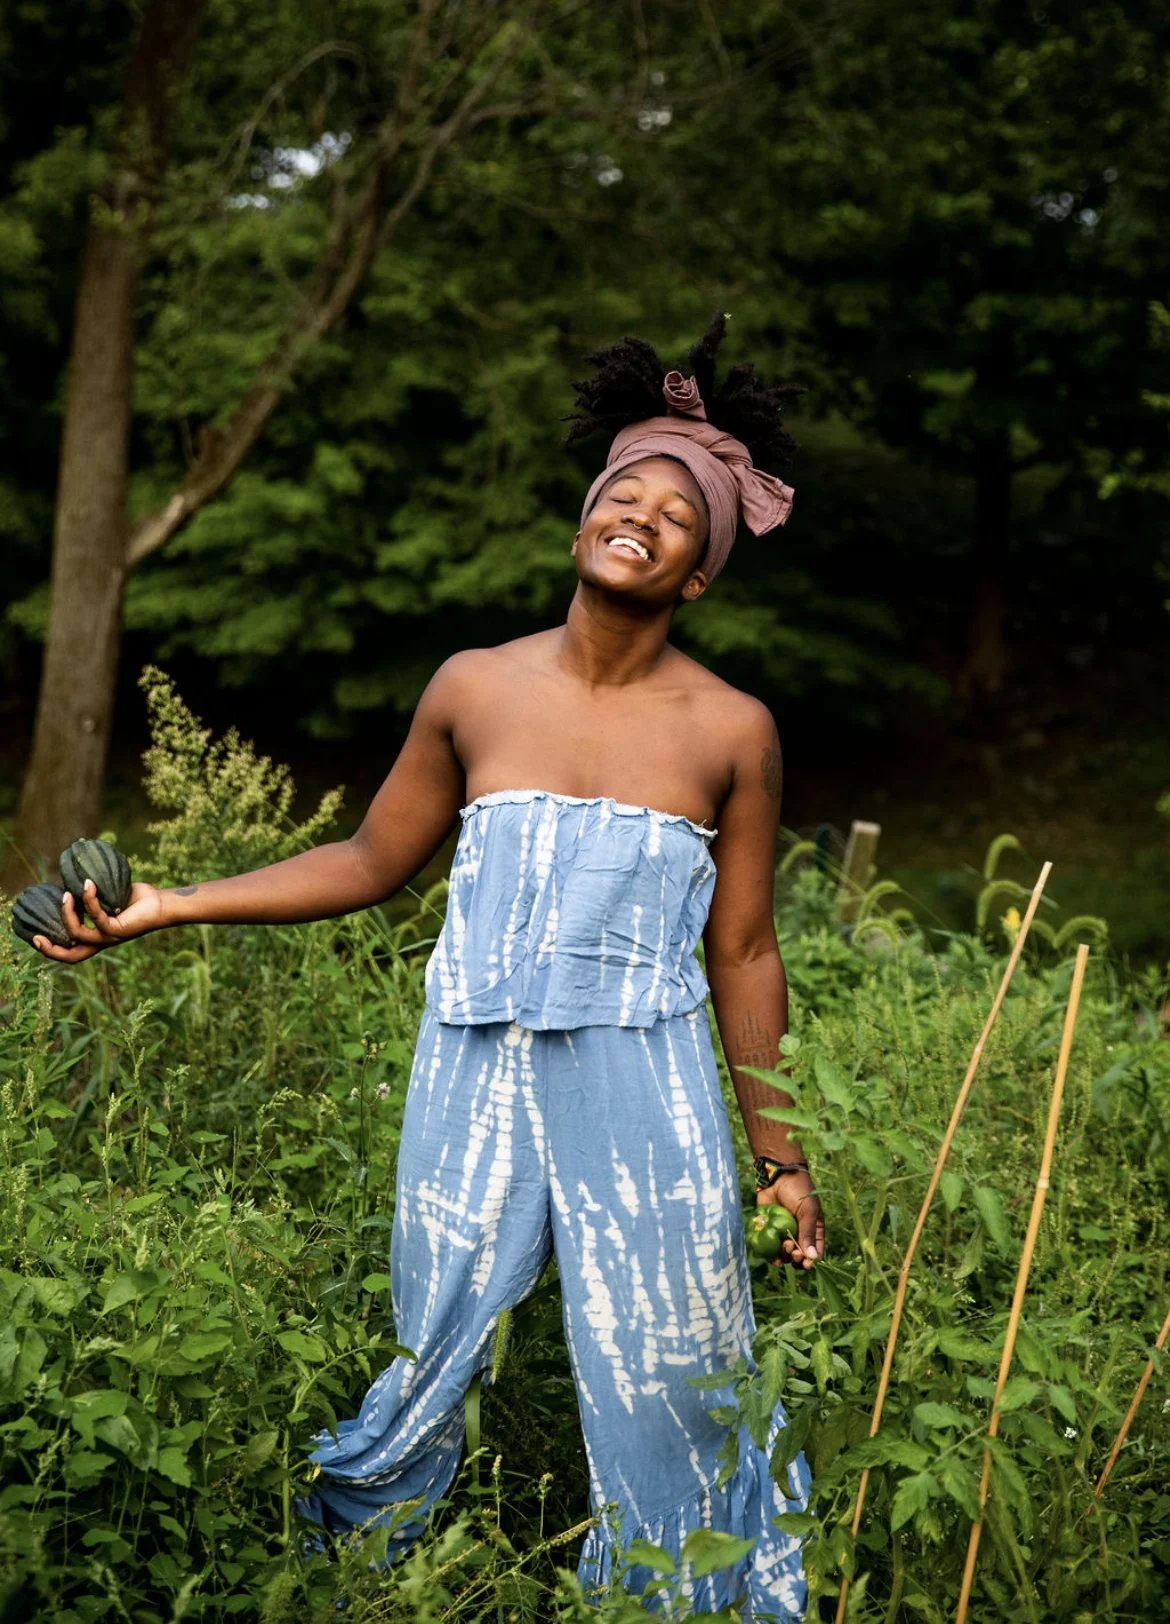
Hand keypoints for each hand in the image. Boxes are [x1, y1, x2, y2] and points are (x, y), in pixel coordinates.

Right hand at [32, 880, 166, 963]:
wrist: (163, 903)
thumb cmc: (139, 899)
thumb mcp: (110, 897)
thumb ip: (92, 896)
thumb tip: (75, 881)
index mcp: (98, 937)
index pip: (71, 950)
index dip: (52, 949)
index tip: (35, 937)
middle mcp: (102, 941)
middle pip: (72, 956)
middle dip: (51, 950)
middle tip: (36, 936)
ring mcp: (110, 937)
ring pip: (78, 934)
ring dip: (68, 913)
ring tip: (67, 893)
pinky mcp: (119, 929)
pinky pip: (97, 917)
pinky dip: (90, 900)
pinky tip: (90, 883)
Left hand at [757, 1170, 823, 1270]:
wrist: (776, 1176)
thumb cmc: (798, 1190)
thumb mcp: (808, 1210)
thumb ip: (809, 1232)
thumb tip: (812, 1258)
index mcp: (814, 1231)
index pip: (815, 1253)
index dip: (810, 1261)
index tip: (805, 1263)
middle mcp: (799, 1235)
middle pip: (798, 1257)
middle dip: (796, 1258)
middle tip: (792, 1251)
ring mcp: (784, 1234)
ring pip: (784, 1255)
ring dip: (784, 1257)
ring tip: (784, 1246)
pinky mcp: (770, 1231)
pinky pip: (770, 1249)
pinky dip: (771, 1256)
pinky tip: (771, 1257)